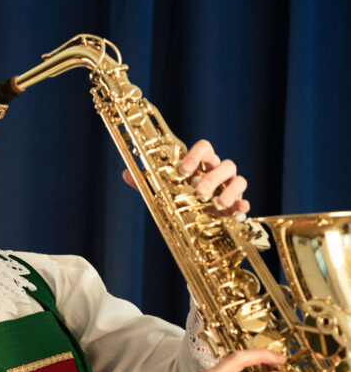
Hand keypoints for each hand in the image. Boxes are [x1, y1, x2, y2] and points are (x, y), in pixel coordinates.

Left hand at [123, 138, 249, 213]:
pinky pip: (245, 200)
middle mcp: (218, 172)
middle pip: (224, 164)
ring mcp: (230, 187)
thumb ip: (147, 182)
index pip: (205, 148)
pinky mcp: (237, 204)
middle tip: (199, 192)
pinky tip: (239, 211)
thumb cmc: (181, 200)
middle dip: (212, 177)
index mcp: (202, 164)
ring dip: (229, 190)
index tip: (183, 170)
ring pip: (238, 179)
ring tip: (218, 204)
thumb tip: (125, 173)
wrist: (197, 222)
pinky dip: (243, 204)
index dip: (196, 155)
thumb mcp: (164, 192)